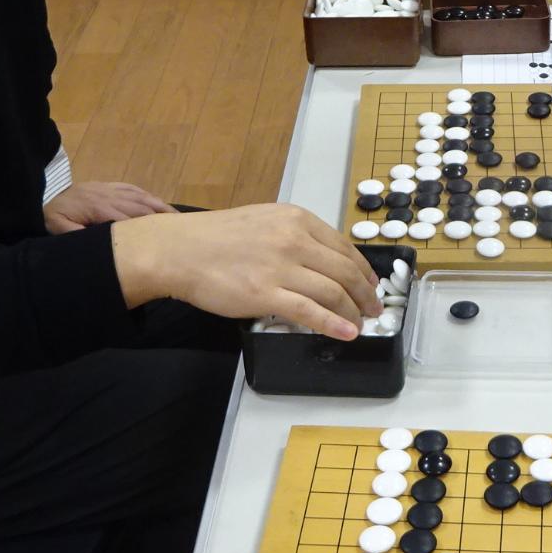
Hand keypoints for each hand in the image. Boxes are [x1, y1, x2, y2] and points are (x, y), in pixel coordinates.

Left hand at [43, 180, 174, 233]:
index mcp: (98, 208)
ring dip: (158, 205)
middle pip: (139, 206)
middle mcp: (108, 195)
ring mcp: (109, 188)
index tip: (162, 237)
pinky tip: (159, 203)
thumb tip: (98, 243)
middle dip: (159, 216)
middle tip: (179, 228)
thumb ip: (76, 235)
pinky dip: (147, 195)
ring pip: (139, 195)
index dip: (145, 227)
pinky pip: (132, 188)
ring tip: (176, 216)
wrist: (43, 196)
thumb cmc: (53, 216)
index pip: (127, 218)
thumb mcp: (58, 229)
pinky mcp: (108, 185)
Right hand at [109, 203, 381, 340]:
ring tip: (360, 324)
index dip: (363, 270)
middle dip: (365, 293)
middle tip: (374, 308)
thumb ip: (294, 235)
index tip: (370, 284)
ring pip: (333, 292)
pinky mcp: (265, 294)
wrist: (178, 250)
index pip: (344, 247)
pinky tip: (346, 333)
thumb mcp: (263, 221)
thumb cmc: (215, 237)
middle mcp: (294, 240)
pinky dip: (333, 324)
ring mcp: (280, 267)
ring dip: (353, 312)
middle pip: (345, 271)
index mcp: (296, 219)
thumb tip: (322, 260)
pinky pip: (309, 312)